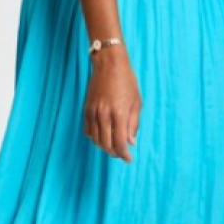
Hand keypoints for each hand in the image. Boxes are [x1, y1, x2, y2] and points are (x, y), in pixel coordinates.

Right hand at [83, 46, 142, 161]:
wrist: (109, 64)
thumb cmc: (127, 81)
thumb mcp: (136, 102)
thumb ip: (133, 123)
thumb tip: (131, 142)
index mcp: (119, 113)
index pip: (120, 142)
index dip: (124, 154)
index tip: (128, 159)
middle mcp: (104, 115)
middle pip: (106, 144)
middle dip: (114, 153)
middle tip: (121, 154)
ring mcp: (93, 112)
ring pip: (96, 139)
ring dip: (104, 147)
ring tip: (112, 147)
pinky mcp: (86, 109)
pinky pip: (88, 130)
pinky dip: (94, 137)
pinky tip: (101, 137)